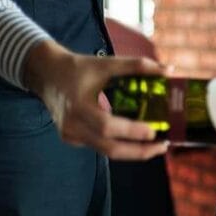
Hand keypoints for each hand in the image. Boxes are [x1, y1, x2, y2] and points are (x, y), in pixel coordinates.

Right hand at [22, 39, 169, 159]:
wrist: (46, 73)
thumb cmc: (77, 67)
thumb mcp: (106, 63)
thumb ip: (137, 66)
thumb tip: (169, 70)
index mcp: (79, 106)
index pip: (107, 126)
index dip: (131, 131)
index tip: (153, 131)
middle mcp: (73, 125)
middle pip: (110, 149)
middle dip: (139, 151)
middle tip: (163, 146)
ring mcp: (71, 135)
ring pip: (106, 152)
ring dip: (132, 151)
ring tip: (155, 145)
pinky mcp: (72, 138)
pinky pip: (99, 146)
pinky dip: (119, 145)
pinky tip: (136, 140)